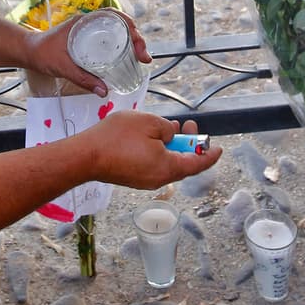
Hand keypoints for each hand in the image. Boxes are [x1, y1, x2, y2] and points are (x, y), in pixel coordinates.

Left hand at [24, 9, 151, 97]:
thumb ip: (82, 78)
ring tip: (140, 58)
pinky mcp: (87, 40)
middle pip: (120, 24)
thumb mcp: (62, 66)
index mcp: (84, 22)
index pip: (115, 16)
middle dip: (137, 38)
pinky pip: (109, 39)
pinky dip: (121, 45)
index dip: (131, 26)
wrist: (28, 51)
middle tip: (144, 57)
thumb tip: (104, 92)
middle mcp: (89, 23)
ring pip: (117, 31)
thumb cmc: (42, 53)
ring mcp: (89, 31)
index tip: (139, 43)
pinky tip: (126, 57)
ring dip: (131, 41)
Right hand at [74, 113, 220, 189]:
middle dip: (189, 144)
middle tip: (189, 125)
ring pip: (167, 164)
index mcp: (168, 167)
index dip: (210, 154)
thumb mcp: (148, 122)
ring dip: (172, 147)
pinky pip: (154, 166)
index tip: (218, 147)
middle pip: (183, 163)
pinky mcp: (133, 178)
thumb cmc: (116, 138)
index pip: (198, 164)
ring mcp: (145, 181)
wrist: (85, 157)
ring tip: (168, 127)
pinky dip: (159, 152)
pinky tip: (151, 137)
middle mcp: (159, 179)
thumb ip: (166, 128)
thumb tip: (171, 135)